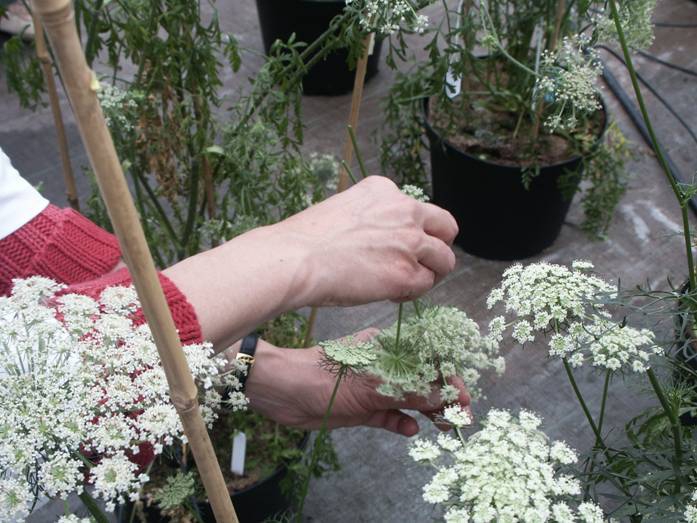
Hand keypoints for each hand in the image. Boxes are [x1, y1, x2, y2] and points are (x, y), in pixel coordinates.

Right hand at [166, 176, 457, 350]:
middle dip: (438, 246)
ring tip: (403, 284)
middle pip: (446, 227)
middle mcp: (404, 210)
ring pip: (443, 260)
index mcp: (385, 190)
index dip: (412, 230)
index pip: (417, 210)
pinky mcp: (406, 274)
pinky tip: (388, 294)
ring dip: (428, 273)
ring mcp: (409, 243)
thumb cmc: (306, 239)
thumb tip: (380, 241)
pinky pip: (425, 285)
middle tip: (422, 263)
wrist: (296, 258)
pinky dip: (411, 292)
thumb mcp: (343, 209)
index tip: (397, 245)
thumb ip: (370, 218)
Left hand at [241, 334, 470, 436]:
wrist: (283, 390)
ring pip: (409, 400)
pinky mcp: (362, 408)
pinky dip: (402, 423)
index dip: (449, 377)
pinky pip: (389, 416)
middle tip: (461, 419)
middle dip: (443, 398)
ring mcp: (373, 387)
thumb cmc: (326, 376)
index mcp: (388, 348)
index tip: (465, 397)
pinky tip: (411, 431)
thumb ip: (410, 391)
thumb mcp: (372, 385)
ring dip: (427, 412)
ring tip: (444, 428)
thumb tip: (446, 396)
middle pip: (422, 380)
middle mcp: (384, 366)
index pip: (428, 359)